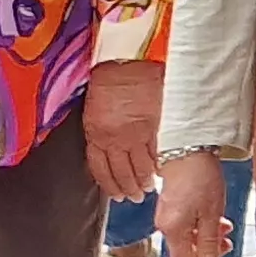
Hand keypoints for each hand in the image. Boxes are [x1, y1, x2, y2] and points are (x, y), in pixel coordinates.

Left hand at [83, 60, 165, 203]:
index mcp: (96, 134)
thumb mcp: (93, 108)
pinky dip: (159, 167)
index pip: (100, 169)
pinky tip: (161, 173)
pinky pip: (157, 155)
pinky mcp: (156, 128)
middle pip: (121, 173)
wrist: (127, 59)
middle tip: (134, 196)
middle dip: (128, 188)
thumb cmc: (108, 78)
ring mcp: (136, 135)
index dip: (108, 185)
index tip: (115, 193)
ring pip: (141, 168)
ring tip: (148, 188)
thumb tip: (106, 149)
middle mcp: (115, 139)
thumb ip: (99, 132)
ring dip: (144, 181)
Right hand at [157, 151, 234, 256]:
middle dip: (208, 253)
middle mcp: (166, 224)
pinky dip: (202, 227)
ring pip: (189, 237)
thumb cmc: (200, 177)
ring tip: (226, 228)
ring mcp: (167, 214)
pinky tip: (215, 218)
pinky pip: (186, 225)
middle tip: (227, 247)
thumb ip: (209, 242)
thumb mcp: (211, 213)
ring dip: (208, 238)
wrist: (188, 148)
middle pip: (186, 251)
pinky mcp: (171, 204)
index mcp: (174, 230)